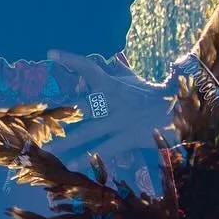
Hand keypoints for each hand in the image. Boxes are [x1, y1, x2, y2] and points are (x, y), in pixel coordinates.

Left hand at [40, 48, 175, 196]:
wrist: (181, 110)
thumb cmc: (155, 93)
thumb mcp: (134, 79)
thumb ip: (120, 69)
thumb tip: (114, 56)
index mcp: (113, 84)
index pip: (88, 68)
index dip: (70, 60)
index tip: (51, 53)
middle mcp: (112, 102)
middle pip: (80, 105)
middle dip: (59, 110)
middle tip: (37, 113)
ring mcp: (118, 122)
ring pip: (87, 131)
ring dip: (66, 140)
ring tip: (46, 147)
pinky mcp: (127, 138)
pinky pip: (104, 149)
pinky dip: (87, 157)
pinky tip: (71, 165)